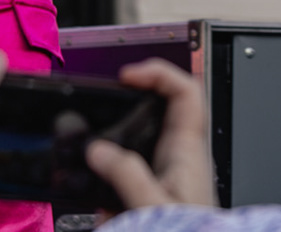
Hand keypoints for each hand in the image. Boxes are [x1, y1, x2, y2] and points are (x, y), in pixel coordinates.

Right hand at [84, 59, 215, 208]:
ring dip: (115, 151)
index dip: (159, 73)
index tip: (128, 76)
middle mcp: (182, 157)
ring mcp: (170, 174)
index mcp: (188, 150)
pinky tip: (102, 203)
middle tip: (105, 104)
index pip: (186, 91)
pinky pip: (131, 176)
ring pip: (141, 144)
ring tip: (92, 159)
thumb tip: (99, 150)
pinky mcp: (157, 194)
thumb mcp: (154, 206)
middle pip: (160, 112)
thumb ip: (126, 176)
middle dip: (129, 108)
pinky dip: (113, 183)